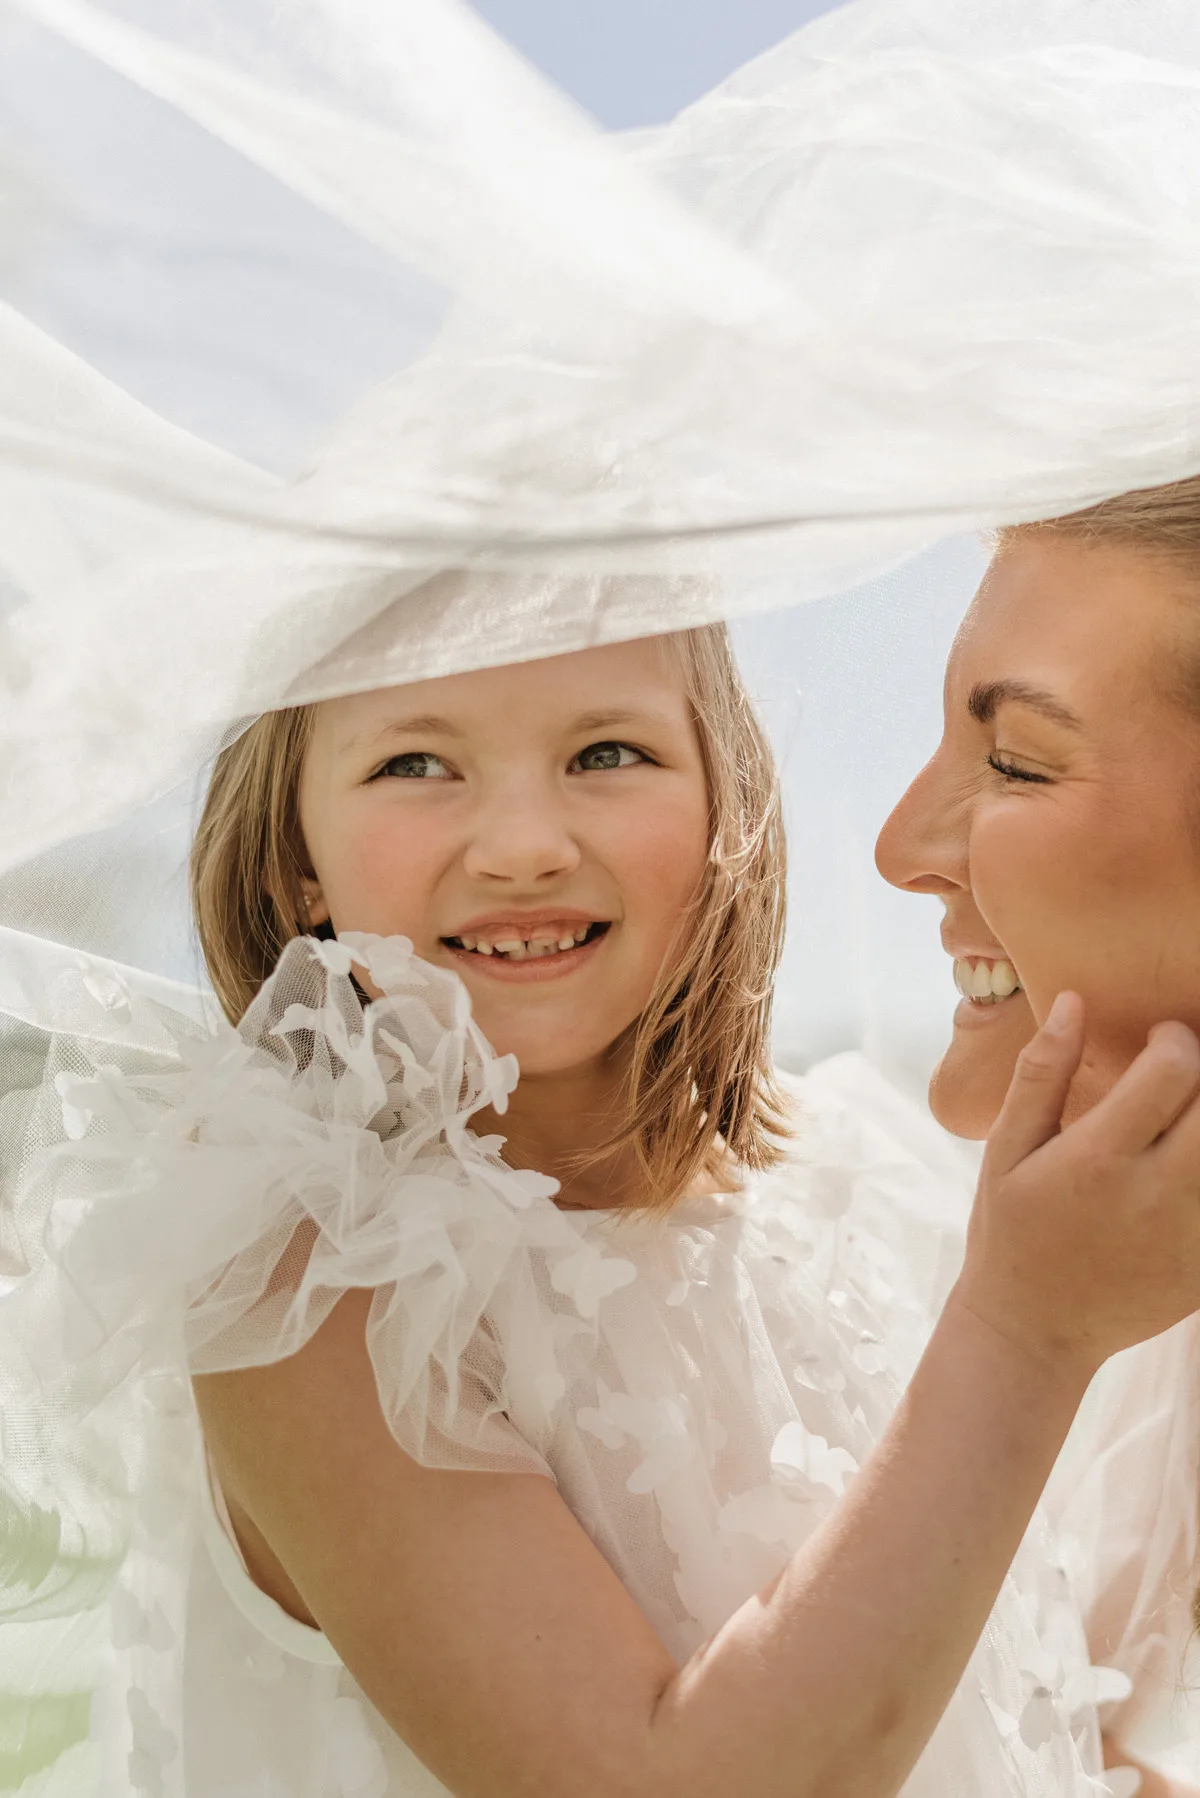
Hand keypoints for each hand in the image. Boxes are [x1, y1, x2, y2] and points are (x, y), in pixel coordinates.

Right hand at [953, 993, 1199, 1376]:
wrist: (1033, 1331)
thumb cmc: (1011, 1231)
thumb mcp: (1007, 1150)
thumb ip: (1042, 1075)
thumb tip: (1074, 1003)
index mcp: (1099, 1158)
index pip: (1175, 1069)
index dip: (1177, 1039)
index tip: (1161, 1039)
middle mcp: (1156, 1194)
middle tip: (1184, 1076)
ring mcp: (1190, 1235)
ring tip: (1184, 1121)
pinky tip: (1182, 1164)